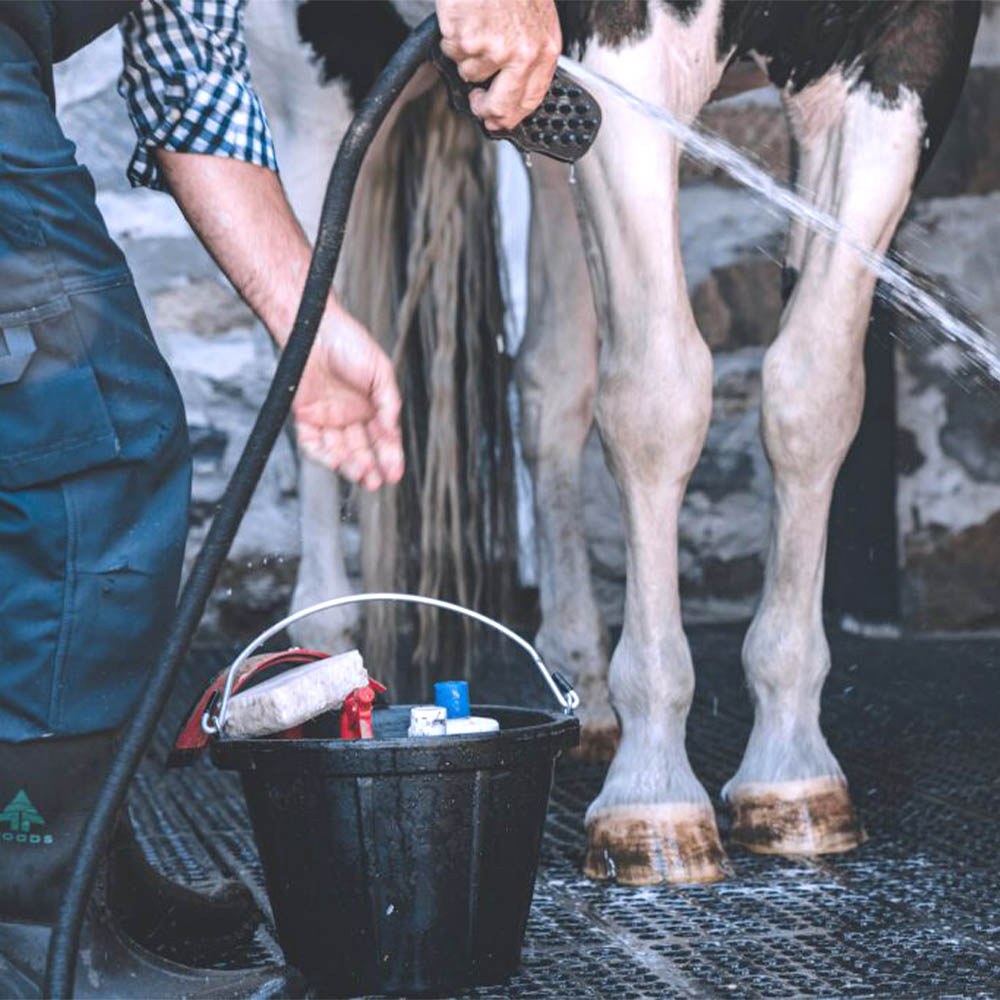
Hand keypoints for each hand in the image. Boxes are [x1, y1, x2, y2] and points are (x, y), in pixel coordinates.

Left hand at [292, 302, 403, 490]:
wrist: (315, 328)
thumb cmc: (350, 343)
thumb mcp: (380, 372)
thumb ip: (389, 403)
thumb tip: (392, 432)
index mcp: (372, 407)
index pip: (383, 439)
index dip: (390, 457)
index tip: (395, 474)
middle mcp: (350, 416)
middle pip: (362, 450)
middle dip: (370, 468)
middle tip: (376, 482)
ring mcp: (328, 418)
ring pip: (340, 451)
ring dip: (350, 466)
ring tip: (362, 475)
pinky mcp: (306, 416)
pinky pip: (313, 444)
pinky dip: (324, 456)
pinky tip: (337, 463)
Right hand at [438, 0, 559, 130]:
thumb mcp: (537, 19)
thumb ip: (530, 54)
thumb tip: (513, 89)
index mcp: (544, 50)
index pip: (530, 101)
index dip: (512, 117)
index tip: (500, 121)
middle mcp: (520, 54)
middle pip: (500, 106)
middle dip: (485, 111)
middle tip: (477, 105)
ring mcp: (492, 49)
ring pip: (470, 75)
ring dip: (466, 56)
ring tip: (474, 27)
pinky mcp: (466, 40)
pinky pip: (452, 53)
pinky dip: (452, 38)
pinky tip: (464, 18)